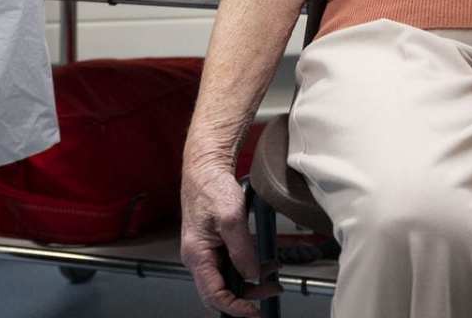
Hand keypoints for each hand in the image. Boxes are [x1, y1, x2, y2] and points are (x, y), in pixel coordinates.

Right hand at [181, 162, 279, 315]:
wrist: (207, 168)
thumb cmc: (211, 187)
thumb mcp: (231, 217)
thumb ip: (242, 249)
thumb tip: (251, 275)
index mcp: (197, 255)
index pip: (214, 294)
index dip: (235, 307)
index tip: (255, 311)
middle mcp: (199, 257)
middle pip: (222, 290)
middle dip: (248, 295)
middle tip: (271, 292)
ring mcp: (207, 251)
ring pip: (230, 278)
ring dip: (252, 280)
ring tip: (274, 277)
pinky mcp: (216, 243)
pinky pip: (233, 263)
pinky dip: (251, 265)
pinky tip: (267, 262)